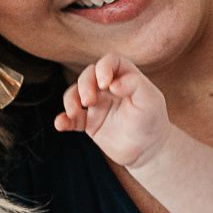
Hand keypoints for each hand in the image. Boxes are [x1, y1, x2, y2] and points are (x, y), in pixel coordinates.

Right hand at [55, 53, 168, 171]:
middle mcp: (108, 89)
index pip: (110, 62)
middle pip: (88, 75)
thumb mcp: (151, 100)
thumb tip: (113, 83)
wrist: (149, 151)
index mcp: (125, 78)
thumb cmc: (152, 121)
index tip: (106, 84)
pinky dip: (63, 120)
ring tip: (74, 112)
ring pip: (75, 94)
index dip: (104, 68)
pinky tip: (60, 124)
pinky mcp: (89, 123)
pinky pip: (71, 119)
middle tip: (89, 101)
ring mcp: (97, 105)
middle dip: (84, 85)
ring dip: (70, 100)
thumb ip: (135, 85)